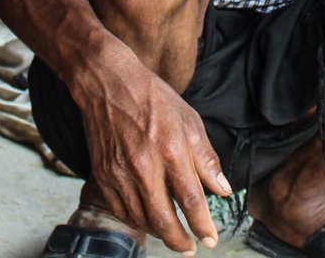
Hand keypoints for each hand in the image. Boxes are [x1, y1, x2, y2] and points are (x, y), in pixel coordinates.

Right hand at [73, 44, 230, 252]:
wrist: (108, 84)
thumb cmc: (152, 99)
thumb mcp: (189, 120)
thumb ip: (206, 158)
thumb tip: (222, 189)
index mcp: (171, 150)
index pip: (191, 200)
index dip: (203, 225)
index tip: (211, 239)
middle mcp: (144, 165)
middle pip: (163, 220)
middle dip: (179, 242)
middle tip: (190, 249)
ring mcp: (119, 172)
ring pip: (140, 219)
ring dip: (159, 233)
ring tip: (172, 234)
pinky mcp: (102, 175)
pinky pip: (120, 210)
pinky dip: (136, 221)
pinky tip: (147, 219)